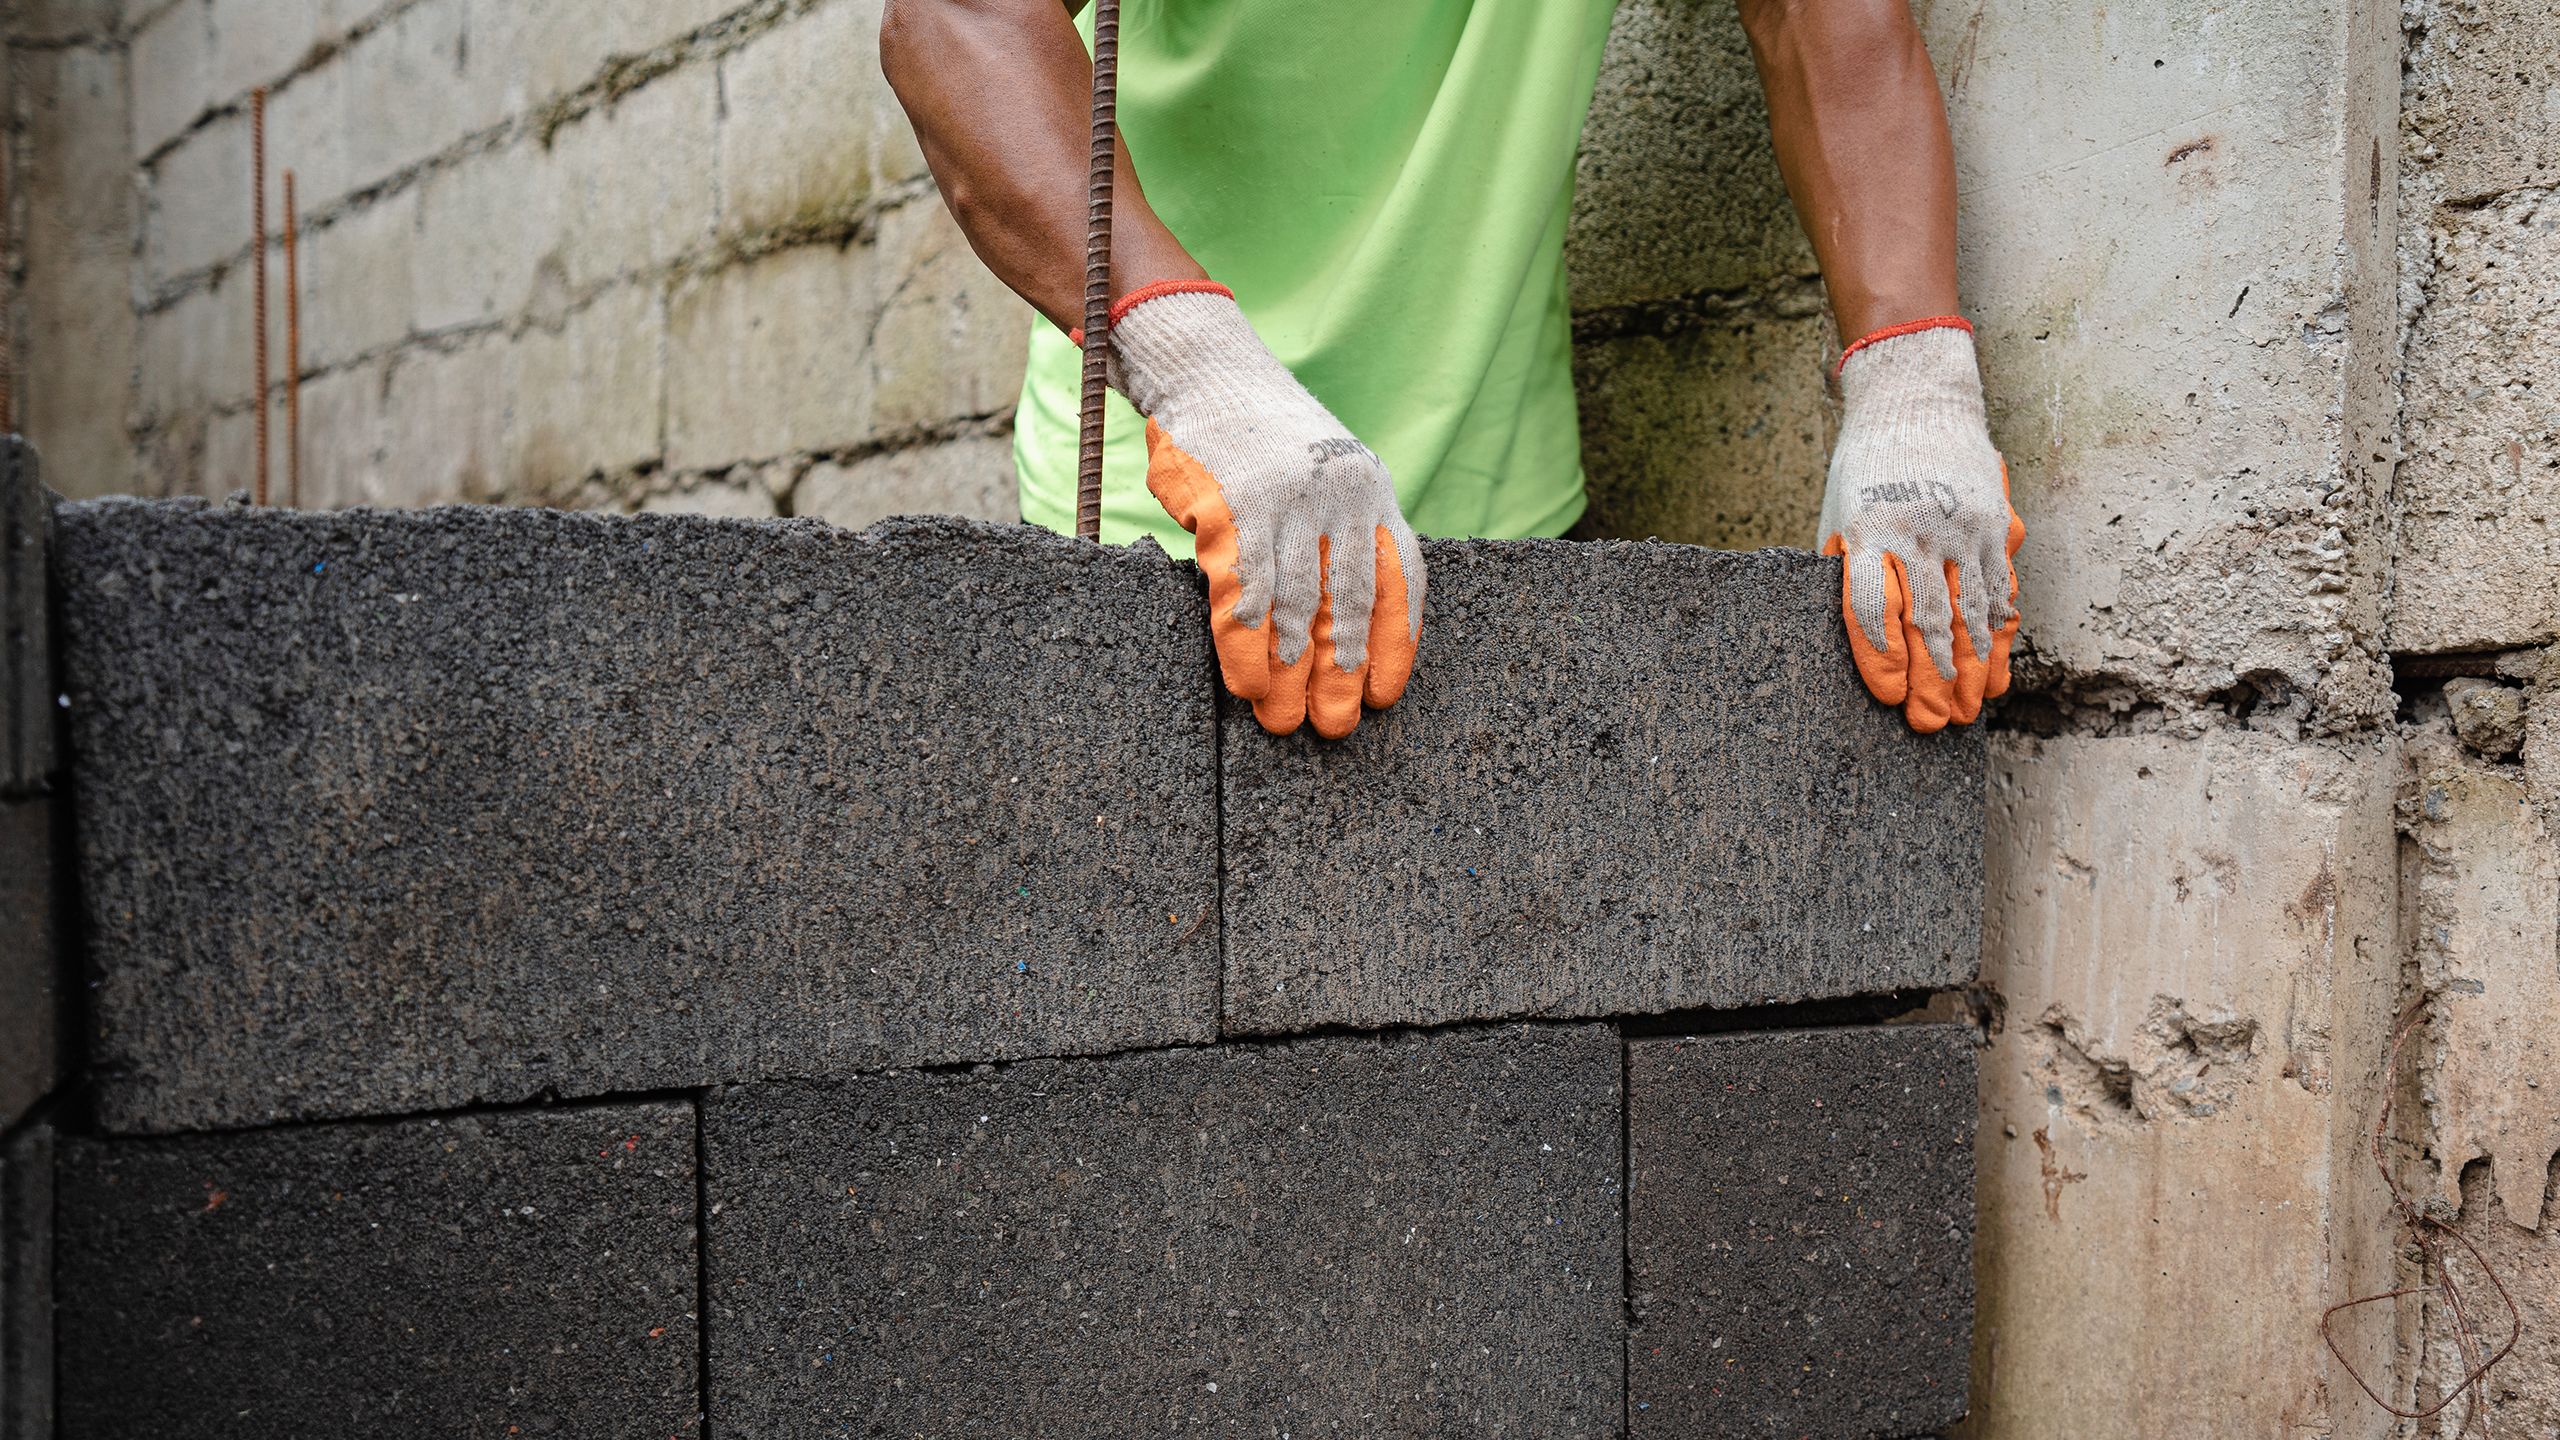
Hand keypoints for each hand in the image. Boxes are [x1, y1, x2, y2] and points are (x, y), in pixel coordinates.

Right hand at [1105, 281, 1425, 738]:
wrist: (1207, 370)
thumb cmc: (1262, 435)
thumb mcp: (1324, 474)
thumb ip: (1338, 534)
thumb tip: (1333, 629)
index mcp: (1373, 489)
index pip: (1400, 578)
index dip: (1396, 643)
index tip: (1387, 694)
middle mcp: (1343, 494)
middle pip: (1350, 602)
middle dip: (1342, 673)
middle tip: (1334, 727)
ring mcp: (1291, 499)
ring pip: (1296, 606)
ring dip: (1290, 673)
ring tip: (1284, 720)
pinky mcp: (1238, 506)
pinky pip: (1245, 594)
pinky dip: (1246, 646)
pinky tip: (1247, 682)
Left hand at [1817, 319, 2023, 732]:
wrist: (1917, 401)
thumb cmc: (1865, 470)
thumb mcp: (1838, 516)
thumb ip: (1847, 574)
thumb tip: (1860, 643)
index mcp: (1866, 531)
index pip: (1874, 609)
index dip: (1883, 660)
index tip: (1891, 699)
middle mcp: (1916, 531)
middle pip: (1927, 622)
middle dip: (1933, 681)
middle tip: (1935, 724)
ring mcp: (1959, 527)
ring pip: (1970, 613)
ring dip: (1972, 669)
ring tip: (1970, 711)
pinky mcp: (1992, 524)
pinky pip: (1998, 589)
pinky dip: (1998, 635)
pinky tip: (1996, 670)